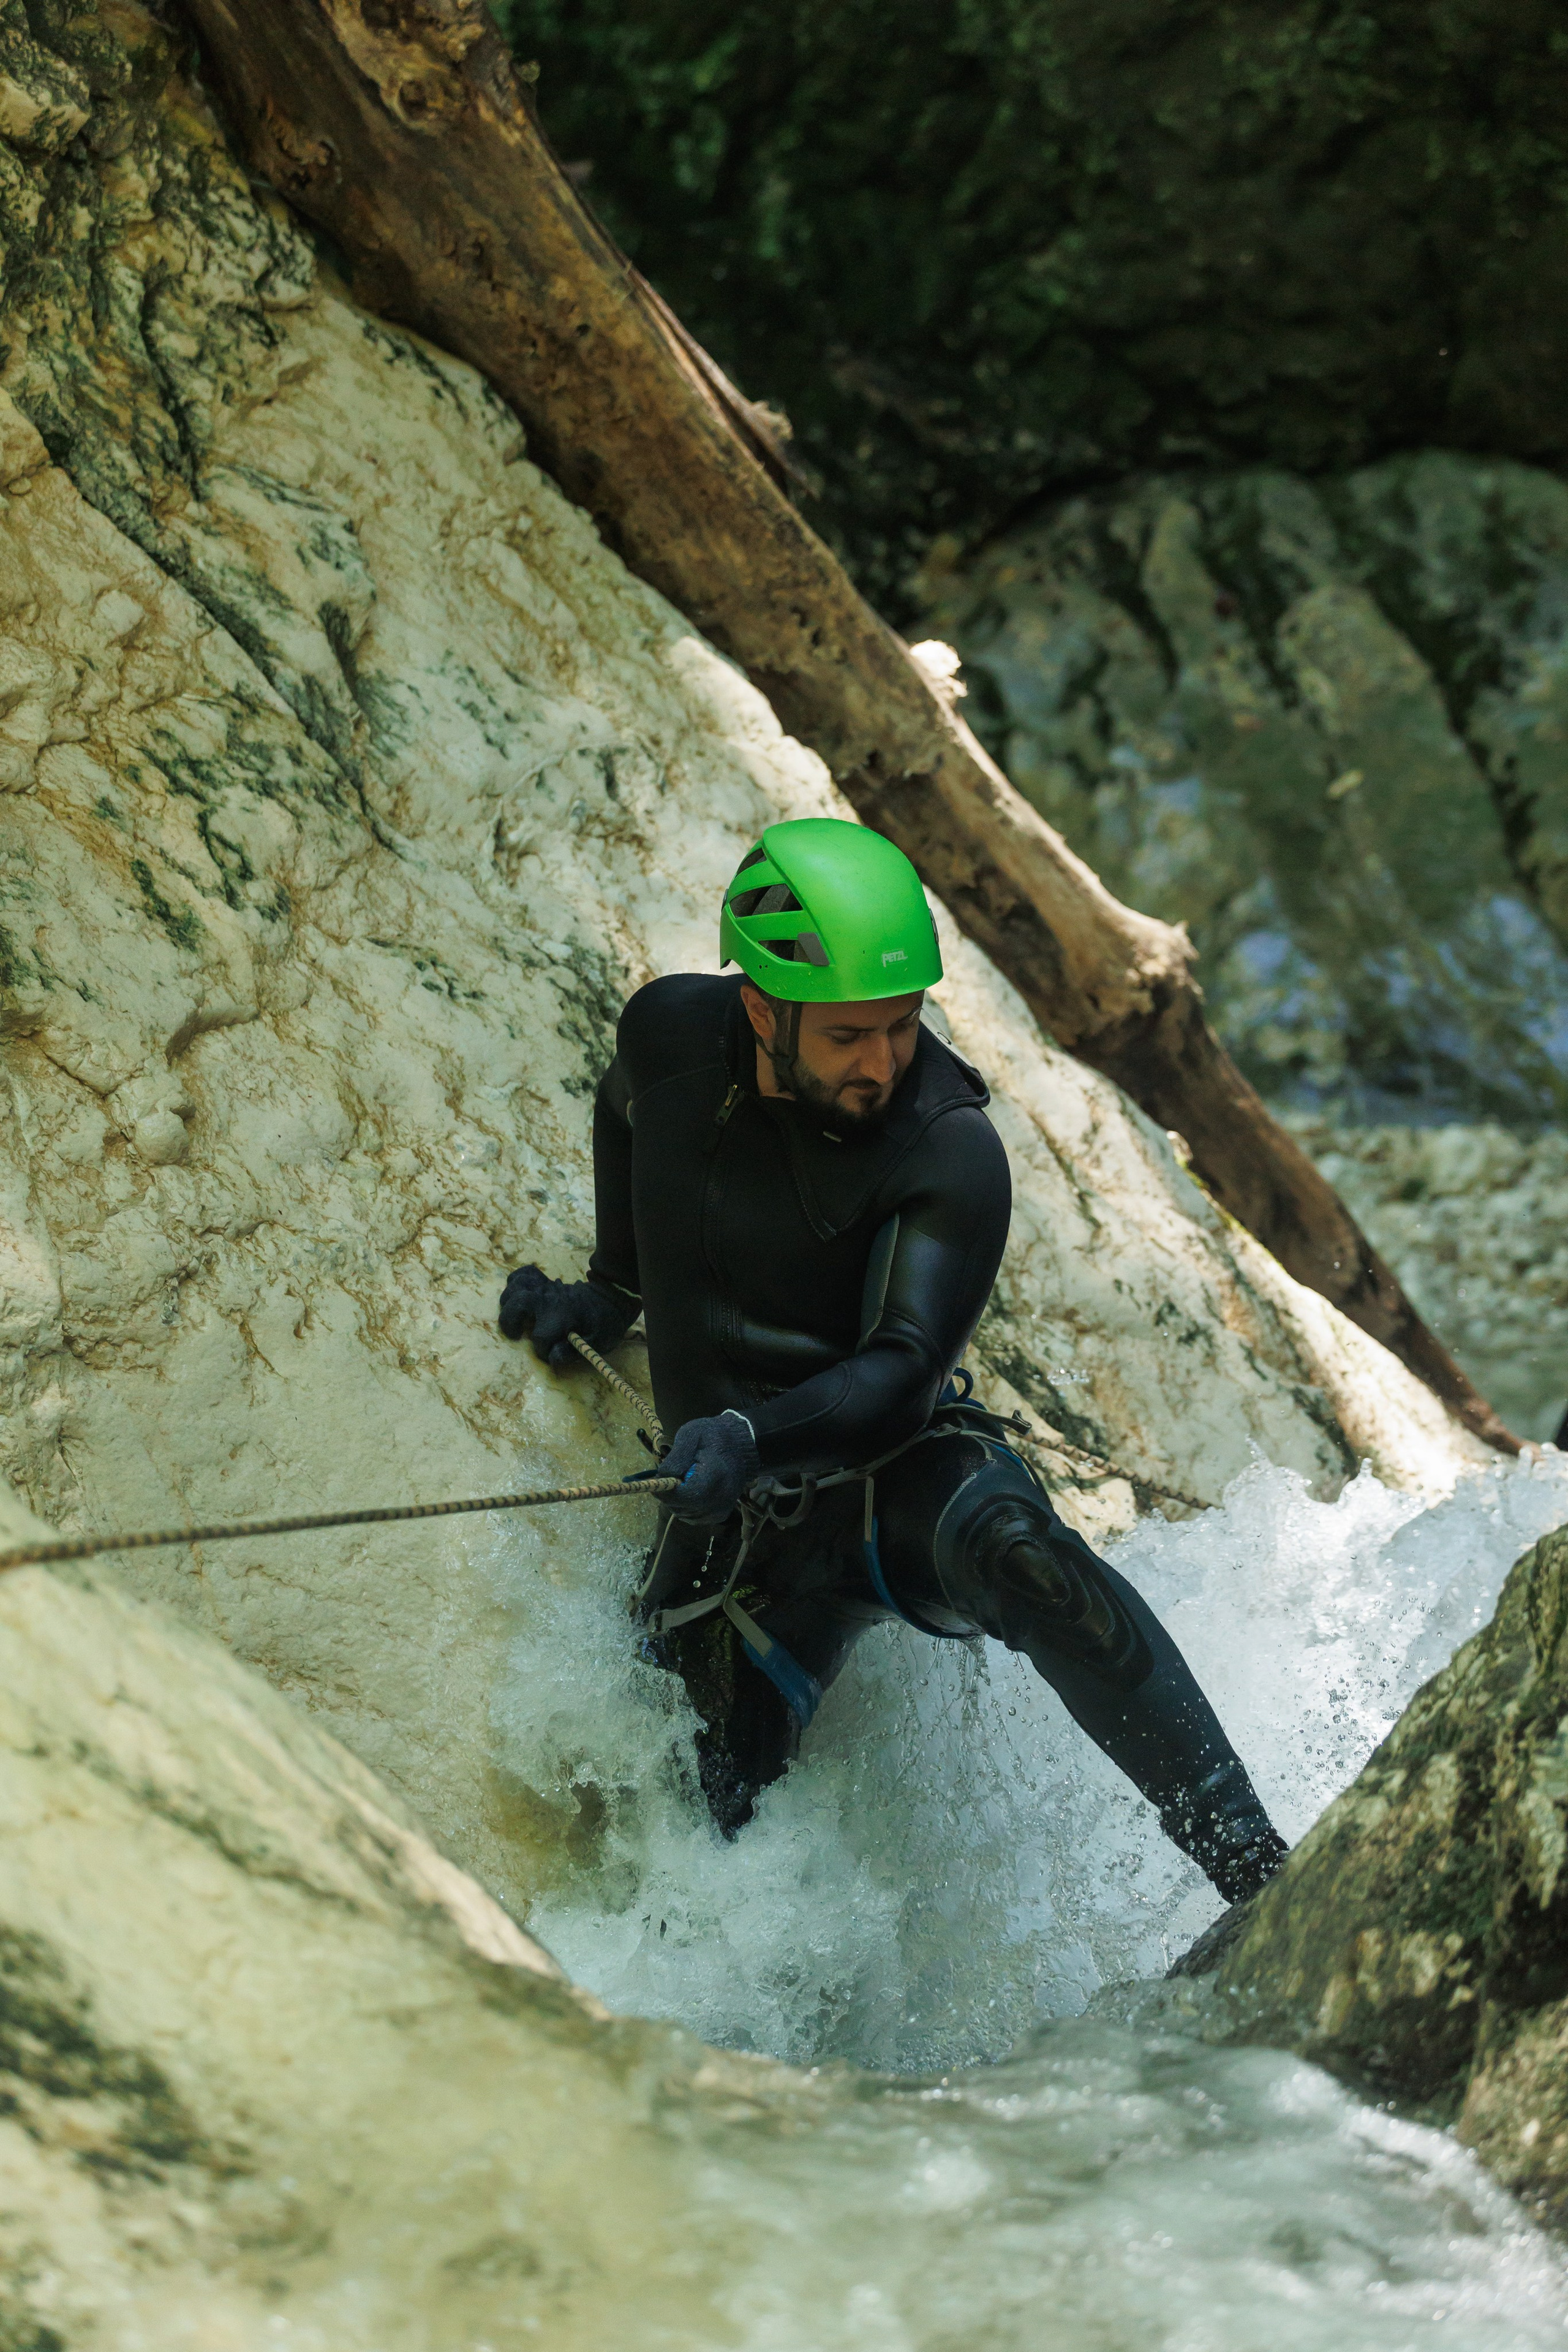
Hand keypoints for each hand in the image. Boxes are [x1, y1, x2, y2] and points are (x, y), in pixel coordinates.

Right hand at [498, 1264, 635, 1369]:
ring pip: (517, 1285)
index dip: (543, 1351)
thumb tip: (551, 1358)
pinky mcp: (546, 1282)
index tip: (552, 1353)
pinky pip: (526, 1273)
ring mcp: (546, 1288)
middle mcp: (550, 1299)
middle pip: (518, 1303)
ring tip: (514, 1315)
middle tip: (516, 1334)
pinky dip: (517, 1280)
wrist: (613, 1298)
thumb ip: (571, 1352)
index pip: (540, 1338)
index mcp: (562, 1316)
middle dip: (510, 1321)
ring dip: (509, 1300)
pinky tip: (516, 1293)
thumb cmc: (604, 1324)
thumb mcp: (595, 1343)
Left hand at [660, 1411, 760, 1523]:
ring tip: (683, 1481)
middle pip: (680, 1507)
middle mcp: (720, 1498)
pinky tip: (691, 1490)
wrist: (740, 1447)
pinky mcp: (720, 1516)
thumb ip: (676, 1457)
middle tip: (671, 1477)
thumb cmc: (714, 1437)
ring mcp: (721, 1509)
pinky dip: (685, 1506)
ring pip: (683, 1514)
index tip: (656, 1479)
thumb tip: (662, 1478)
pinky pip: (692, 1517)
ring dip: (676, 1501)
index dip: (665, 1491)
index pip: (683, 1495)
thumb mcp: (692, 1434)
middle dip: (668, 1494)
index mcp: (715, 1475)